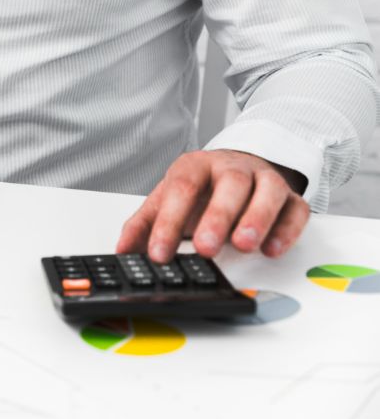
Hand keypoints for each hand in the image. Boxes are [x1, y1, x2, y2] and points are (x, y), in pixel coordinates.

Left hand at [116, 149, 309, 261]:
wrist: (238, 165)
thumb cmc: (200, 189)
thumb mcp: (166, 200)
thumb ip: (144, 225)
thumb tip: (122, 251)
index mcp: (195, 167)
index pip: (181, 189)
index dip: (168, 221)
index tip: (159, 253)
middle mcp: (231, 168)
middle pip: (229, 184)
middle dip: (217, 217)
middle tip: (205, 247)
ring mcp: (264, 180)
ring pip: (268, 191)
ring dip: (257, 218)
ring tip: (244, 245)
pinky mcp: (290, 197)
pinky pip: (296, 209)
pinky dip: (287, 229)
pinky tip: (272, 249)